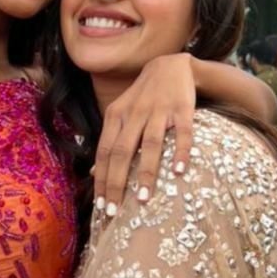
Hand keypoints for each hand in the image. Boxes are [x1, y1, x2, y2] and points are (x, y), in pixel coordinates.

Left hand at [93, 54, 194, 211]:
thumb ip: (109, 141)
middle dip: (117, 182)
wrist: (171, 66)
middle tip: (115, 211)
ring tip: (143, 198)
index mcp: (116, 115)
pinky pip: (182, 133)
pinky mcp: (183, 109)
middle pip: (122, 151)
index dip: (102, 178)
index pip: (105, 151)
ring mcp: (159, 111)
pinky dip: (181, 151)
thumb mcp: (121, 114)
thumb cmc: (143, 97)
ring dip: (146, 172)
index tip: (100, 205)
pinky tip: (180, 172)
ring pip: (150, 144)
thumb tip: (94, 172)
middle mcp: (135, 113)